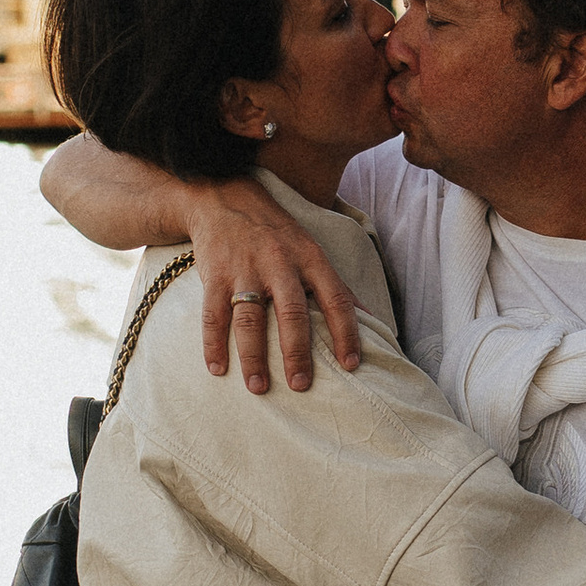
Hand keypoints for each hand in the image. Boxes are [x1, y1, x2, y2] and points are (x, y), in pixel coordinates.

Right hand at [190, 185, 362, 393]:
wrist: (223, 197)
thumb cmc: (276, 232)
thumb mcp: (311, 250)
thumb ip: (337, 286)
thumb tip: (372, 320)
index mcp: (310, 258)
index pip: (335, 299)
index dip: (346, 332)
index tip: (351, 365)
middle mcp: (280, 263)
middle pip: (292, 313)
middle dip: (297, 352)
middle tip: (301, 385)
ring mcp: (245, 269)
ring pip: (250, 319)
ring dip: (254, 357)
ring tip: (259, 388)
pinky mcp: (215, 274)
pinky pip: (213, 314)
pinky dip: (213, 344)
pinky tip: (217, 369)